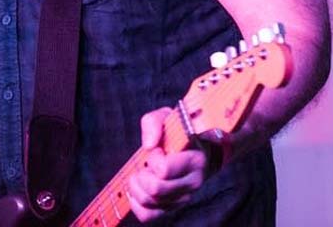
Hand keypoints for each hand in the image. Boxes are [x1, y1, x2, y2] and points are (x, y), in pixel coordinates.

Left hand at [126, 107, 208, 222]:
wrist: (193, 147)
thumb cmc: (178, 132)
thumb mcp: (166, 117)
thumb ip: (154, 123)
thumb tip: (149, 146)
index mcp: (195, 160)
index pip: (164, 170)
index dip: (153, 158)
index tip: (158, 150)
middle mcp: (192, 183)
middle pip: (155, 190)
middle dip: (143, 174)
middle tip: (146, 164)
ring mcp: (183, 198)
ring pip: (150, 203)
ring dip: (137, 187)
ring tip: (141, 173)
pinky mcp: (172, 207)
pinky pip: (148, 216)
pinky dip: (136, 204)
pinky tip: (137, 189)